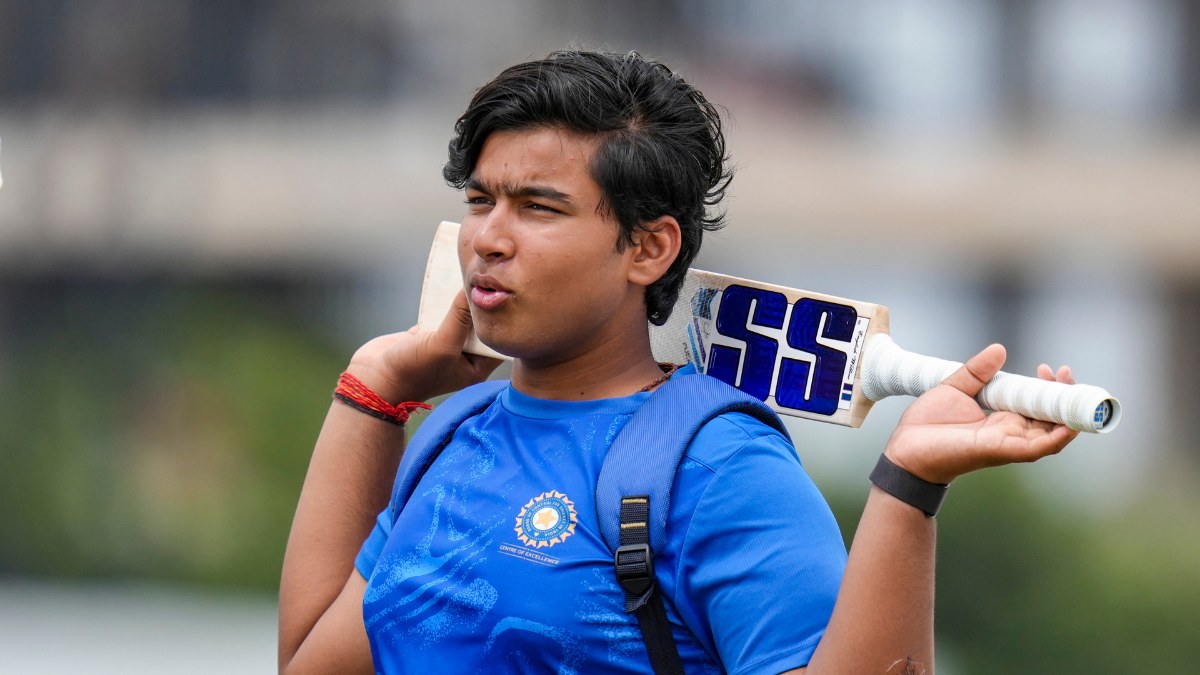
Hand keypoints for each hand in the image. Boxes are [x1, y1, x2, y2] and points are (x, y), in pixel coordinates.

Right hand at [346, 290, 501, 402]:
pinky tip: (448, 283)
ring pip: (460, 317)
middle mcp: (463, 356)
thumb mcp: (442, 344)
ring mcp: (445, 344)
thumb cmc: (412, 371)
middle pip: (480, 326)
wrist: (373, 379)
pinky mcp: (427, 334)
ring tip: (472, 278)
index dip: (502, 321)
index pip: (497, 341)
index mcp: (476, 368)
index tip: (506, 297)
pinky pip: (441, 313)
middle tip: (491, 282)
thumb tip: (473, 290)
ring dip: (462, 301)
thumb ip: (460, 318)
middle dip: (482, 307)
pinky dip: (443, 301)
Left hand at [883, 344, 1078, 484]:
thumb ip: (978, 371)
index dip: (1048, 387)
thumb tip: (999, 349)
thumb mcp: (955, 388)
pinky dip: (1057, 437)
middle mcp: (1010, 432)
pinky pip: (1038, 448)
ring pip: (1052, 434)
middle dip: (1064, 396)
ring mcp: (1008, 443)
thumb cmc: (928, 425)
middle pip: (1050, 418)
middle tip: (1065, 371)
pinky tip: (1068, 423)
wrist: (906, 449)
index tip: (1048, 368)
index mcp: (1001, 419)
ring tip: (1070, 386)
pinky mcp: (1000, 451)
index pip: (1036, 404)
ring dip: (1067, 412)